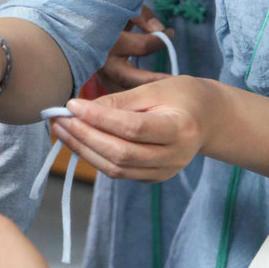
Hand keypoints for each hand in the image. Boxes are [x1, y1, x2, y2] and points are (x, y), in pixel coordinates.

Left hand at [52, 75, 207, 181]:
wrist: (208, 119)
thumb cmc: (183, 96)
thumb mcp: (155, 89)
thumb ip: (120, 101)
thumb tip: (82, 108)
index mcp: (180, 129)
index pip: (132, 128)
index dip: (99, 118)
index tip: (73, 104)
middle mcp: (173, 157)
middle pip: (120, 153)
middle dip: (84, 136)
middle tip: (60, 119)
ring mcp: (164, 172)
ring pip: (115, 168)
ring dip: (83, 150)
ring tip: (63, 129)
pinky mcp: (152, 178)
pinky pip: (118, 172)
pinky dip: (95, 157)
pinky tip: (79, 141)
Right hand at [88, 5, 173, 95]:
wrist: (74, 26)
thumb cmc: (101, 14)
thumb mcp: (122, 9)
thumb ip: (141, 16)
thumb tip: (159, 29)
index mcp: (107, 41)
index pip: (141, 45)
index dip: (160, 39)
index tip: (171, 33)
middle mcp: (102, 61)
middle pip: (131, 77)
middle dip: (154, 80)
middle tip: (175, 81)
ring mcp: (99, 74)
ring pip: (124, 90)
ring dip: (144, 92)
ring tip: (166, 92)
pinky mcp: (101, 81)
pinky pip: (119, 93)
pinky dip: (134, 94)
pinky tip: (150, 95)